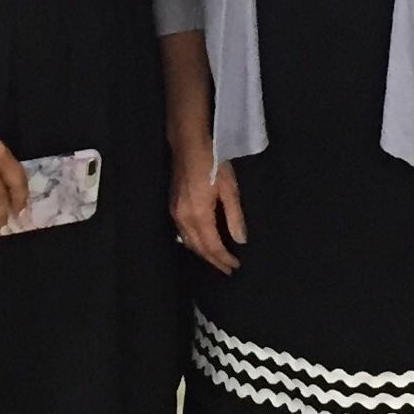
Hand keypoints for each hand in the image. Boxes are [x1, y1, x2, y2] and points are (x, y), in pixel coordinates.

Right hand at [169, 139, 245, 272]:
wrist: (188, 145)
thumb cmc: (213, 163)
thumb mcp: (230, 189)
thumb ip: (235, 217)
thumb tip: (240, 240)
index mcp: (199, 215)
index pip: (212, 246)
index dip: (224, 258)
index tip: (235, 266)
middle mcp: (183, 218)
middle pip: (198, 248)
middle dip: (213, 260)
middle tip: (227, 269)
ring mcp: (175, 213)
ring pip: (188, 242)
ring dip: (202, 253)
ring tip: (216, 260)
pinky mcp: (172, 207)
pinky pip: (182, 233)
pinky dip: (193, 243)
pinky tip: (201, 243)